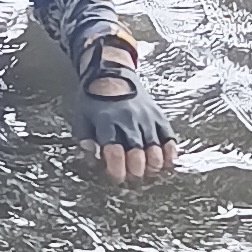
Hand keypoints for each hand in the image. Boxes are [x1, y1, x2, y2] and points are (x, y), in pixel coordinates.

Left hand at [71, 35, 174, 184]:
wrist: (112, 72)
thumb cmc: (94, 100)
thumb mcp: (81, 119)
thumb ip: (86, 142)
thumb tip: (93, 162)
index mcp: (107, 122)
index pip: (114, 151)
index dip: (116, 170)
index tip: (116, 178)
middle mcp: (129, 120)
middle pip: (137, 153)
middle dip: (135, 172)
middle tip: (132, 178)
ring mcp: (146, 118)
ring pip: (156, 149)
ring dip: (152, 167)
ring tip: (147, 173)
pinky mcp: (159, 116)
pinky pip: (170, 139)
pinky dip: (170, 155)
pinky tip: (164, 164)